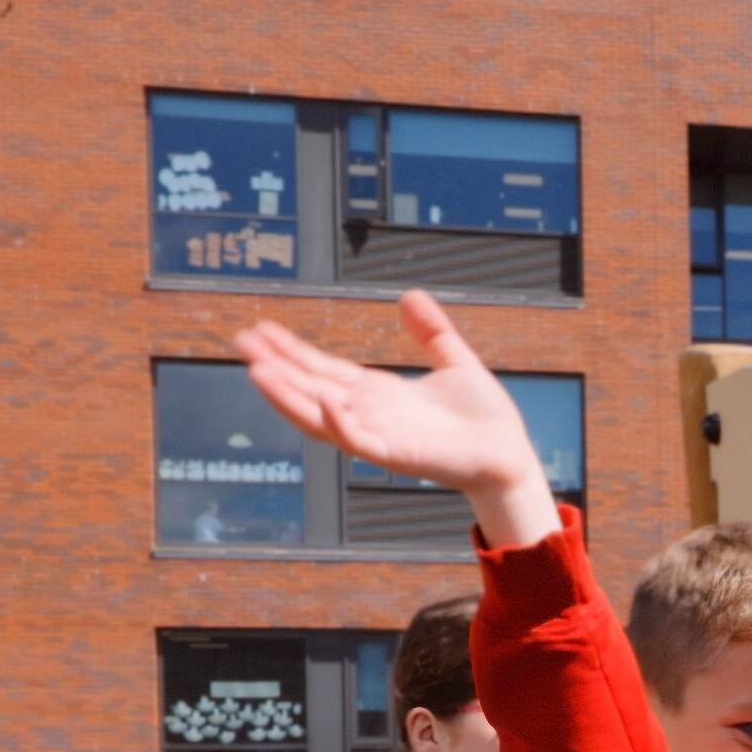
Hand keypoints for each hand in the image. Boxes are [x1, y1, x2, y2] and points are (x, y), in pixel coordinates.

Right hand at [234, 292, 562, 549]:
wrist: (510, 455)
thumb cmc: (484, 419)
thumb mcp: (454, 361)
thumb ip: (431, 331)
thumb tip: (409, 295)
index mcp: (378, 394)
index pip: (323, 369)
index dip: (291, 350)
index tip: (261, 329)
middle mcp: (370, 415)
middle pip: (311, 388)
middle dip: (275, 366)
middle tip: (240, 341)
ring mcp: (380, 437)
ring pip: (321, 417)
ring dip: (289, 396)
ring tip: (256, 371)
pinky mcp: (398, 456)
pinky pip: (360, 443)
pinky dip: (341, 426)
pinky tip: (324, 403)